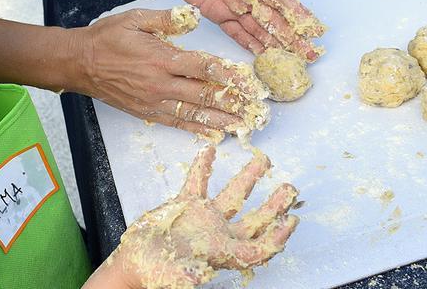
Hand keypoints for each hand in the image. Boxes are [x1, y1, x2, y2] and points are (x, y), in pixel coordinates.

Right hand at [75, 6, 269, 140]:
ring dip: (221, 121)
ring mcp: (153, 101)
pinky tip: (215, 133)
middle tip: (257, 111)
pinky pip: (176, 122)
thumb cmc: (106, 38)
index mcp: (161, 58)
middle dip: (234, 103)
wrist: (79, 63)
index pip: (204, 68)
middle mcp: (160, 83)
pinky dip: (197, 129)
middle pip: (205, 95)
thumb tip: (193, 16)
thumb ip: (166, 19)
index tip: (251, 83)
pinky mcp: (146, 112)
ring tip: (243, 126)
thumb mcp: (135, 19)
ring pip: (194, 113)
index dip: (231, 76)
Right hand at [107, 147, 298, 288]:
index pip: (258, 248)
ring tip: (263, 160)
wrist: (135, 261)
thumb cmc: (153, 273)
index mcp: (221, 252)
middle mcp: (218, 233)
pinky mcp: (185, 204)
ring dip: (249, 178)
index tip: (291, 221)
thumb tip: (201, 275)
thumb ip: (187, 276)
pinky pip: (198, 182)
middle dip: (274, 205)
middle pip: (255, 220)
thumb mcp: (171, 277)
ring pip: (233, 195)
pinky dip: (203, 167)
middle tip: (290, 188)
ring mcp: (204, 218)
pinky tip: (209, 150)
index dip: (277, 237)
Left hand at [152, 0, 326, 61]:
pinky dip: (249, 44)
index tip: (314, 27)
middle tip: (310, 55)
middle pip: (273, 18)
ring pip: (258, 29)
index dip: (297, 13)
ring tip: (292, 62)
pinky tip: (263, 57)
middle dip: (292, 37)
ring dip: (275, 45)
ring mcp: (232, 5)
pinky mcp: (216, 13)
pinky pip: (236, 32)